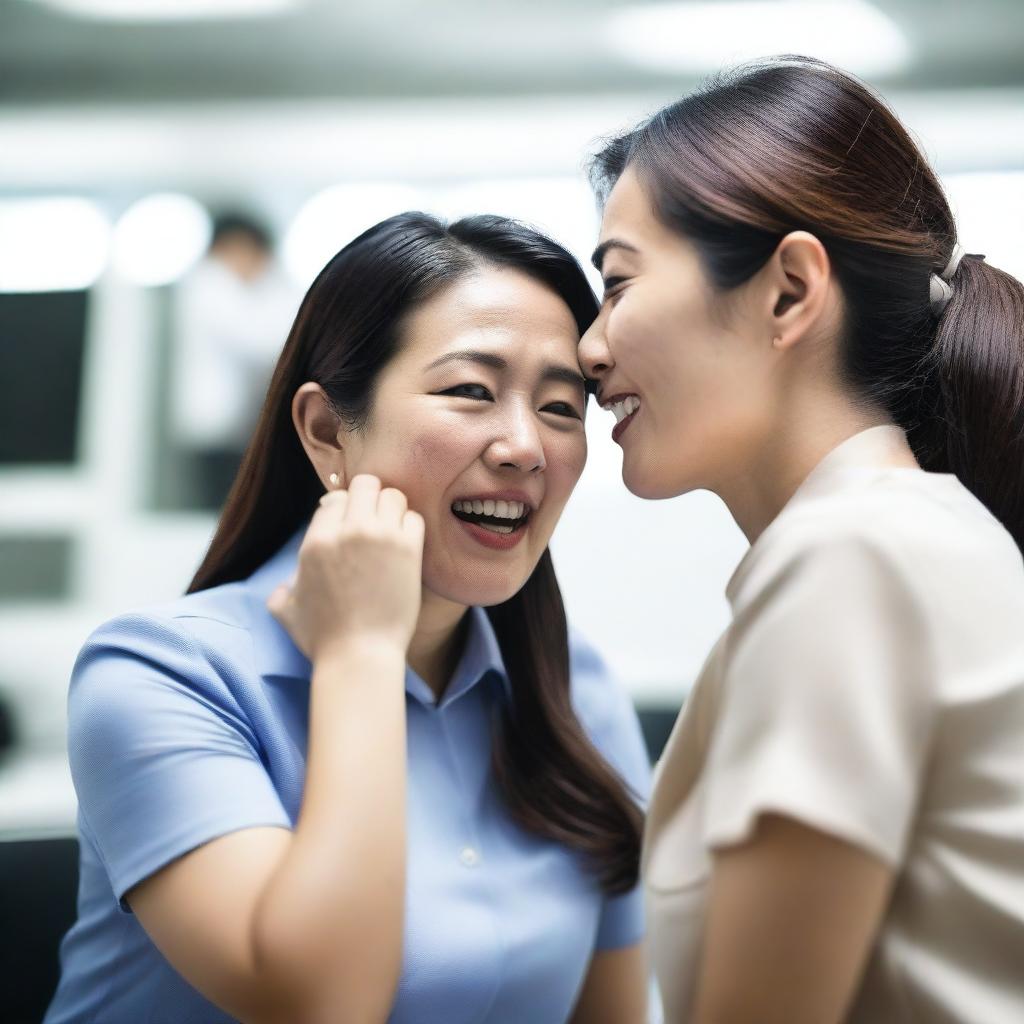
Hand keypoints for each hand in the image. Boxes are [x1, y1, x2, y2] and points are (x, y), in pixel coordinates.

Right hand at [266, 474, 424, 662]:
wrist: (360, 656)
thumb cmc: (323, 639)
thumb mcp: (286, 611)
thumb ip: (281, 590)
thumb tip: (284, 587)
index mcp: (316, 540)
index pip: (335, 498)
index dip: (344, 510)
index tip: (351, 527)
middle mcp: (347, 531)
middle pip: (366, 484)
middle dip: (370, 499)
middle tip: (375, 522)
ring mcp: (380, 537)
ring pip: (393, 495)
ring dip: (393, 511)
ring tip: (392, 532)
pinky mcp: (408, 549)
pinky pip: (414, 517)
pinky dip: (411, 527)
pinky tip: (406, 546)